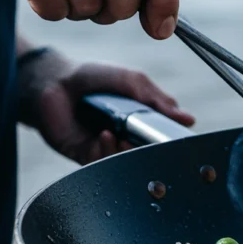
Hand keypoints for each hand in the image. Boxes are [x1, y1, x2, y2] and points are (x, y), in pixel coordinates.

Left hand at [18, 51, 194, 164]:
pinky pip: (101, 165)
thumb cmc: (94, 78)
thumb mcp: (133, 82)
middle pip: (146, 157)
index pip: (163, 140)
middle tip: (150, 145)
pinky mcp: (86, 156)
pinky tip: (104, 136)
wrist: (54, 80)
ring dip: (126, 153)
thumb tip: (188, 119)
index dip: (170, 143)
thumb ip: (158, 100)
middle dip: (149, 153)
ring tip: (124, 138)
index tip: (175, 142)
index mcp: (143, 122)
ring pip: (124, 164)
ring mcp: (107, 149)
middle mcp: (127, 138)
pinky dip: (106, 152)